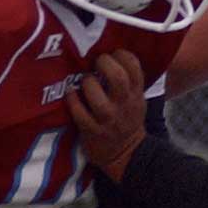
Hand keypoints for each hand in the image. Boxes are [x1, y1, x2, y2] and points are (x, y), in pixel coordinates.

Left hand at [68, 51, 148, 179]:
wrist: (125, 153)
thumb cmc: (126, 121)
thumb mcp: (136, 101)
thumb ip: (129, 82)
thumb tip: (112, 55)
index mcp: (136, 95)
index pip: (134, 67)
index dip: (122, 55)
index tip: (113, 53)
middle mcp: (124, 105)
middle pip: (117, 77)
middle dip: (104, 63)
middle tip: (96, 62)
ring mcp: (108, 119)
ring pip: (97, 96)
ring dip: (87, 83)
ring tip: (84, 81)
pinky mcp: (92, 130)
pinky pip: (79, 112)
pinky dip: (72, 100)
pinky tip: (71, 94)